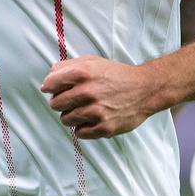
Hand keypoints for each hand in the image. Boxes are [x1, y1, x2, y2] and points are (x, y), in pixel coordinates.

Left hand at [40, 55, 160, 138]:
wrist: (145, 89)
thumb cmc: (117, 75)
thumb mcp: (93, 61)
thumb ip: (68, 66)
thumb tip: (49, 75)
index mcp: (83, 73)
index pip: (50, 84)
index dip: (50, 87)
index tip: (52, 89)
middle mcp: (88, 91)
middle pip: (55, 104)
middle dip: (60, 102)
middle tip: (72, 100)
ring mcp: (96, 111)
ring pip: (66, 120)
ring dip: (71, 116)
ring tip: (84, 109)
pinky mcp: (104, 128)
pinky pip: (79, 133)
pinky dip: (82, 128)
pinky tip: (91, 119)